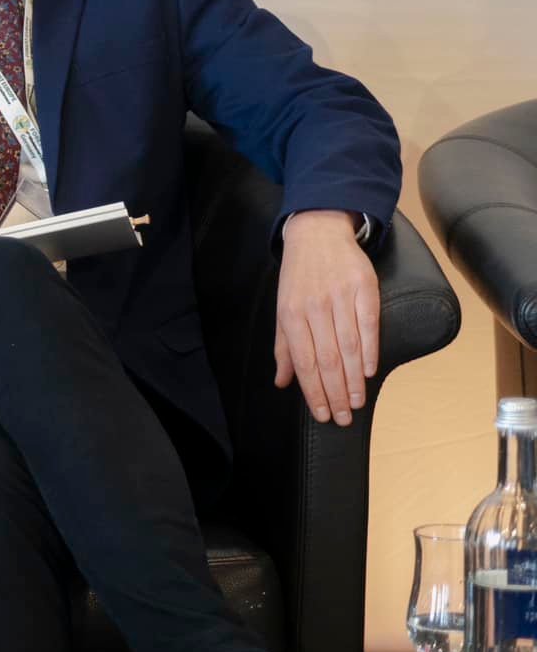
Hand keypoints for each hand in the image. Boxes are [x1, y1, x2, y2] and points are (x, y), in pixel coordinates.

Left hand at [274, 210, 378, 425]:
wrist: (317, 233)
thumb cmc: (299, 277)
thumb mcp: (283, 309)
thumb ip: (283, 347)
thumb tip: (281, 382)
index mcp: (291, 314)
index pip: (303, 361)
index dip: (312, 390)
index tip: (322, 414)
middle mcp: (314, 307)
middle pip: (327, 358)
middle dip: (335, 392)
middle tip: (344, 417)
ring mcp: (339, 296)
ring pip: (348, 345)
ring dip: (353, 378)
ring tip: (357, 401)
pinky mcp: (363, 287)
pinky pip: (368, 323)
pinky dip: (369, 349)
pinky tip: (369, 370)